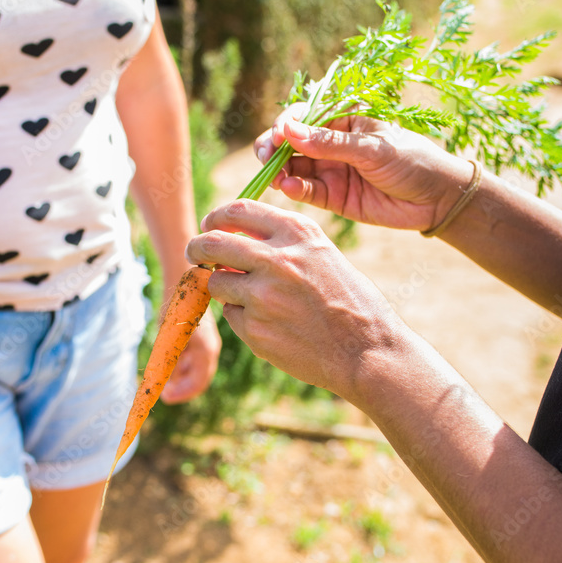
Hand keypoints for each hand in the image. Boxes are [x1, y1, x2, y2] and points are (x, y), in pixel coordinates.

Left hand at [160, 307, 220, 403]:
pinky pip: (192, 360)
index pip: (199, 382)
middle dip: (180, 388)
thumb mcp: (169, 334)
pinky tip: (169, 362)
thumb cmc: (178, 305)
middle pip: (197, 379)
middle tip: (162, 392)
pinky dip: (181, 366)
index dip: (183, 393)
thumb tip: (164, 381)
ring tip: (164, 376)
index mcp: (206, 350)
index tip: (166, 397)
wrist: (188, 280)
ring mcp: (206, 345)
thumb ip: (169, 358)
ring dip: (179, 377)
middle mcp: (209, 349)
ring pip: (194, 371)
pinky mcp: (201, 339)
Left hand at [185, 200, 407, 399]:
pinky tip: (273, 325)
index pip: (238, 210)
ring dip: (225, 289)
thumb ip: (282, 243)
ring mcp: (262, 296)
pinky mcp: (254, 330)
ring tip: (256, 300)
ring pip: (217, 283)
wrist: (367, 352)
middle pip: (212, 244)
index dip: (216, 218)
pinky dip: (243, 318)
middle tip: (194, 254)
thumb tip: (233, 236)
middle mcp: (276, 260)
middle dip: (196, 248)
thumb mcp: (322, 255)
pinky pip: (232, 316)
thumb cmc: (348, 301)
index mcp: (297, 234)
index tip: (209, 226)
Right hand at [256, 105, 475, 231]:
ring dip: (279, 170)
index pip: (305, 117)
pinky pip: (305, 191)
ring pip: (293, 168)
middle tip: (266, 157)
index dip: (286, 125)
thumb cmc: (412, 160)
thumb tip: (290, 130)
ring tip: (276, 176)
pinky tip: (289, 187)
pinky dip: (293, 189)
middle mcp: (331, 144)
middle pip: (291, 143)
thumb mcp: (372, 148)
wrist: (437, 199)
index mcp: (343, 121)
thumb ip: (330, 142)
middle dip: (273, 148)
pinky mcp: (332, 197)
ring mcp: (330, 171)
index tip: (278, 136)